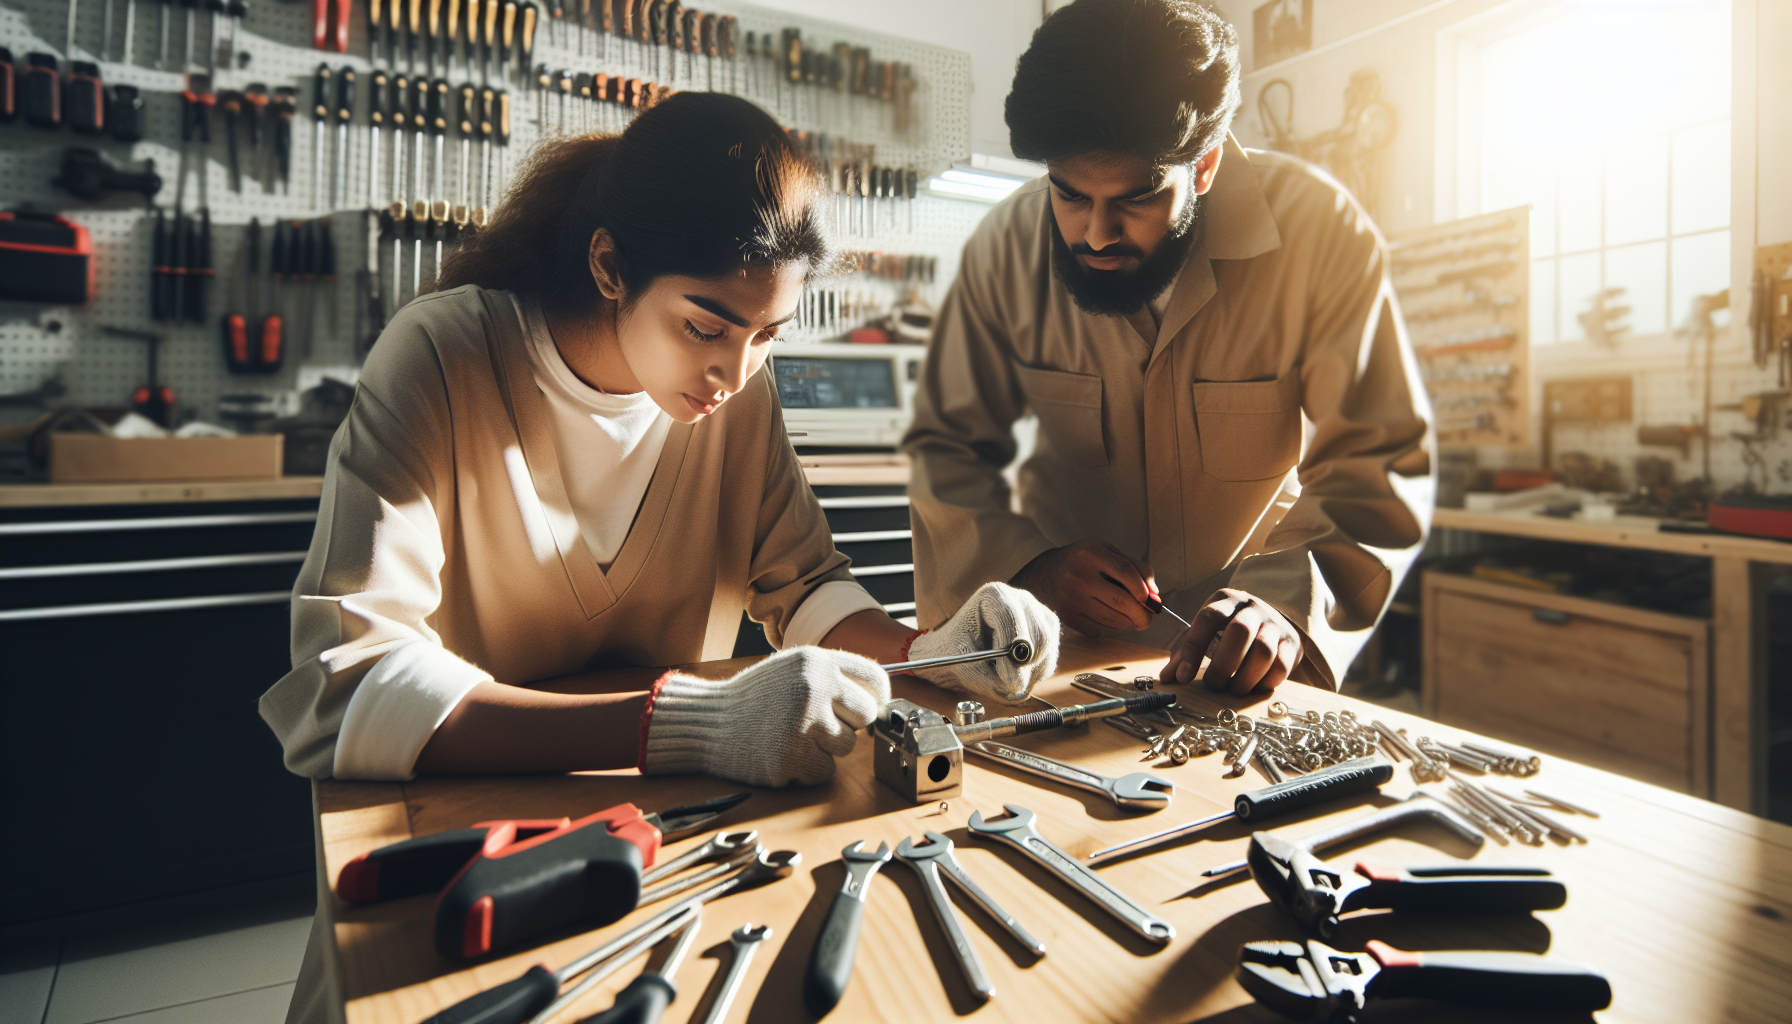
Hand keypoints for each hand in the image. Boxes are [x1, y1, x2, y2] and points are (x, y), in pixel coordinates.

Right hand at [639, 647, 889, 786]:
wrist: (709, 723)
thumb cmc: (753, 698)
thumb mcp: (791, 668)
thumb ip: (830, 676)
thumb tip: (876, 698)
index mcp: (815, 662)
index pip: (874, 679)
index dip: (878, 696)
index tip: (872, 705)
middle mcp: (813, 689)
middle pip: (866, 715)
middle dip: (850, 723)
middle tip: (822, 723)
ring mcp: (803, 725)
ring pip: (847, 746)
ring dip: (827, 747)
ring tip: (796, 736)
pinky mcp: (793, 758)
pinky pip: (826, 770)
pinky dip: (810, 768)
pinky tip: (786, 753)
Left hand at [905, 581, 1059, 703]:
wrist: (959, 651)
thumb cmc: (956, 654)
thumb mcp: (963, 666)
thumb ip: (988, 679)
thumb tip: (1019, 687)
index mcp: (994, 595)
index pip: (1012, 620)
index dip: (1012, 653)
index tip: (1006, 679)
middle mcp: (1020, 598)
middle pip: (1039, 635)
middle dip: (1025, 667)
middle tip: (1008, 685)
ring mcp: (1037, 613)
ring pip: (1047, 649)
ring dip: (1030, 673)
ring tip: (1005, 680)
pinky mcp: (1047, 632)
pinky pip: (1050, 659)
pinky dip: (1035, 675)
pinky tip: (1014, 674)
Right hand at [1010, 539, 1158, 636]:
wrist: (1042, 576)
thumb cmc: (1082, 563)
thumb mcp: (1106, 552)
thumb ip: (1134, 568)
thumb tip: (1156, 596)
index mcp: (1090, 553)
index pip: (1125, 571)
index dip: (1144, 589)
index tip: (1152, 600)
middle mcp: (1079, 576)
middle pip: (1122, 601)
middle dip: (1143, 614)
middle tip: (1149, 618)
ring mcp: (1072, 598)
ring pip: (1114, 620)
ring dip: (1127, 621)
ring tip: (1126, 614)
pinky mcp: (1067, 617)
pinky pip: (1099, 630)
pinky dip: (1108, 627)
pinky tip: (1103, 615)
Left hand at [1159, 589, 1301, 693]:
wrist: (1272, 618)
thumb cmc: (1228, 629)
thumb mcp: (1206, 631)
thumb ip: (1185, 652)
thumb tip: (1167, 679)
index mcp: (1225, 600)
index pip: (1207, 619)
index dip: (1193, 650)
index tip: (1182, 678)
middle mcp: (1252, 607)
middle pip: (1240, 632)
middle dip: (1223, 665)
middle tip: (1212, 685)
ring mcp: (1275, 623)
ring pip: (1263, 651)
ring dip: (1244, 678)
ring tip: (1232, 689)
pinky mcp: (1293, 642)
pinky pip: (1281, 666)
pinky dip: (1264, 682)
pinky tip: (1252, 687)